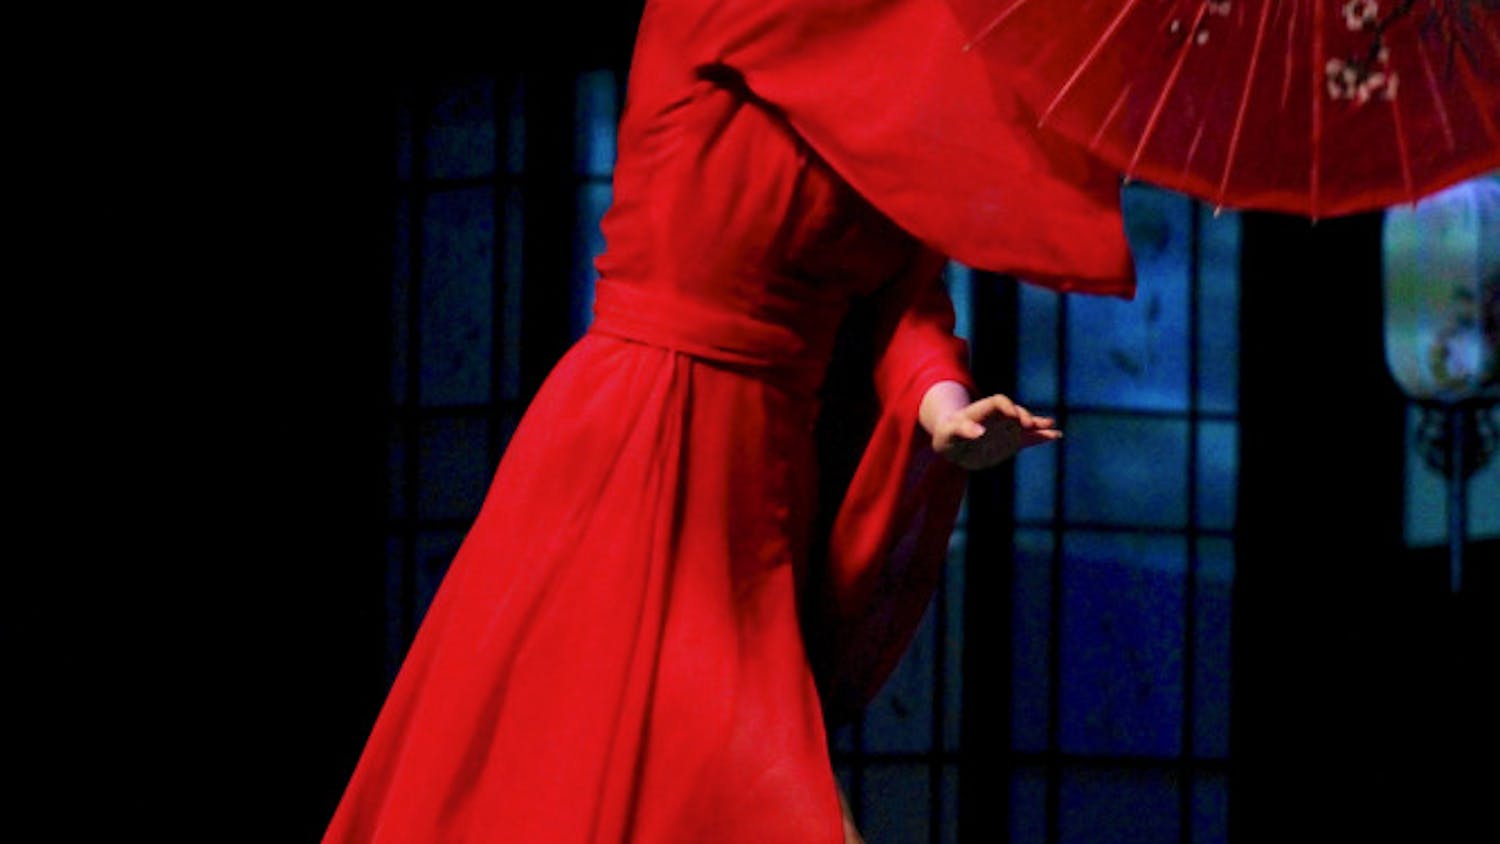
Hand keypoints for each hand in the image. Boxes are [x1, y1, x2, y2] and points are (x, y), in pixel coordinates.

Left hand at [924, 389, 1060, 469]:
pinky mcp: (1013, 441)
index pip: (997, 402)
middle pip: (1014, 411)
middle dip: (1023, 416)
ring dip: (1037, 424)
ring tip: (1051, 424)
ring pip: (1025, 423)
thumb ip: (962, 430)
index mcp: (981, 411)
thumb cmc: (947, 437)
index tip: (1013, 417)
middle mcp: (997, 417)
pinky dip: (1042, 436)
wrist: (953, 445)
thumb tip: (978, 431)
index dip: (1007, 407)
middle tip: (1029, 425)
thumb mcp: (947, 434)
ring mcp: (1006, 428)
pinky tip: (1056, 435)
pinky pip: (1030, 438)